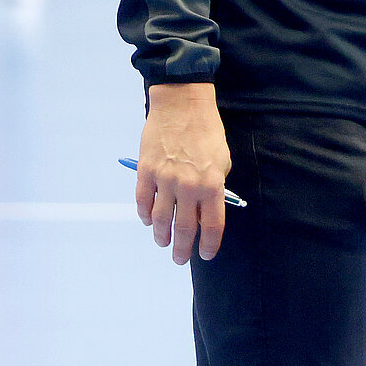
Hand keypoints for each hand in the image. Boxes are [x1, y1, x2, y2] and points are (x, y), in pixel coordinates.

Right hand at [137, 83, 231, 264]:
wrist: (182, 106)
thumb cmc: (208, 131)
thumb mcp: (222, 160)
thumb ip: (216, 185)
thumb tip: (208, 207)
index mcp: (212, 184)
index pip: (212, 224)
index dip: (209, 244)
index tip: (206, 254)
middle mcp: (188, 187)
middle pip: (185, 228)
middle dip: (183, 248)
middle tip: (181, 259)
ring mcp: (165, 180)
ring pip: (160, 220)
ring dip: (162, 235)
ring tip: (164, 243)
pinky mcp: (146, 172)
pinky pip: (143, 202)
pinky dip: (145, 215)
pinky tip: (148, 221)